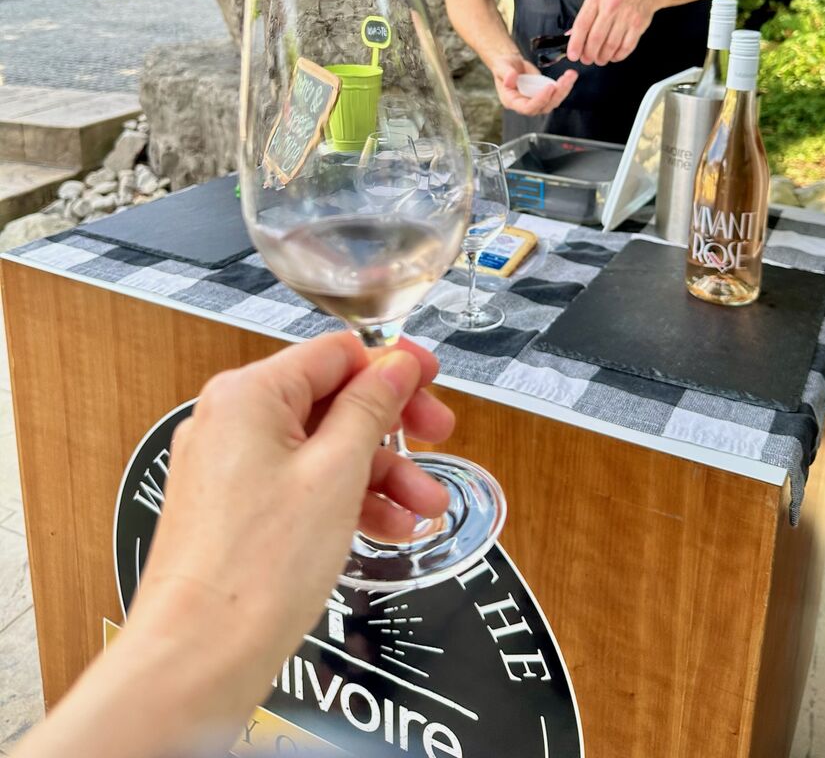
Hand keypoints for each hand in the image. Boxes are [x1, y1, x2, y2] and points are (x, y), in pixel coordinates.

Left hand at [130, 334, 452, 708]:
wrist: (198, 659)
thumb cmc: (255, 569)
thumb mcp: (338, 472)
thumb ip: (372, 407)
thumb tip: (396, 364)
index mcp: (248, 394)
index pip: (336, 354)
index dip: (391, 366)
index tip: (431, 383)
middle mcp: (230, 420)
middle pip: (331, 400)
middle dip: (392, 426)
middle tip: (437, 439)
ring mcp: (227, 466)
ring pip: (321, 448)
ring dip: (379, 471)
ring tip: (424, 507)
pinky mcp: (232, 508)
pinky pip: (300, 483)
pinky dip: (344, 498)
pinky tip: (387, 526)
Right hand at [491, 52, 576, 115]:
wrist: (511, 64)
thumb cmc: (503, 67)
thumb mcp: (501, 67)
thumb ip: (506, 73)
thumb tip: (511, 77)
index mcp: (512, 101)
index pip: (528, 108)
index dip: (540, 100)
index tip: (550, 87)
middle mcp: (526, 104)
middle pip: (545, 106)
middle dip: (557, 94)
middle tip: (565, 80)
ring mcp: (536, 100)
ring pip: (553, 101)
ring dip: (564, 89)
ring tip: (571, 75)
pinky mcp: (545, 94)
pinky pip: (557, 94)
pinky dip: (565, 85)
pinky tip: (570, 76)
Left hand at [566, 0, 658, 65]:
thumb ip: (585, 16)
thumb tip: (572, 36)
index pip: (582, 25)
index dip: (575, 43)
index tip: (573, 55)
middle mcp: (611, 7)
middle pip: (596, 38)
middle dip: (589, 54)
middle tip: (587, 59)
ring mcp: (626, 16)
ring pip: (611, 45)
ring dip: (603, 57)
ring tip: (600, 59)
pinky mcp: (638, 25)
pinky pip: (626, 47)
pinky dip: (618, 56)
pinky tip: (613, 56)